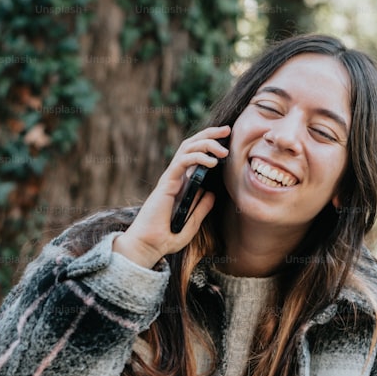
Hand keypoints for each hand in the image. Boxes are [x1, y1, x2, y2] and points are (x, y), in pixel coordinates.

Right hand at [113, 125, 229, 267]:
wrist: (149, 246)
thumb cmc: (166, 238)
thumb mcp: (192, 224)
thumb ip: (202, 209)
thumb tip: (211, 194)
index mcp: (181, 184)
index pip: (195, 156)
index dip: (209, 144)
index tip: (226, 140)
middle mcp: (175, 178)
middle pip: (191, 145)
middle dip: (209, 134)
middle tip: (227, 129)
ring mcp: (170, 179)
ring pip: (187, 149)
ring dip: (206, 143)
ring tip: (223, 149)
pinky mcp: (166, 183)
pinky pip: (182, 162)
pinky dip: (198, 158)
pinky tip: (212, 162)